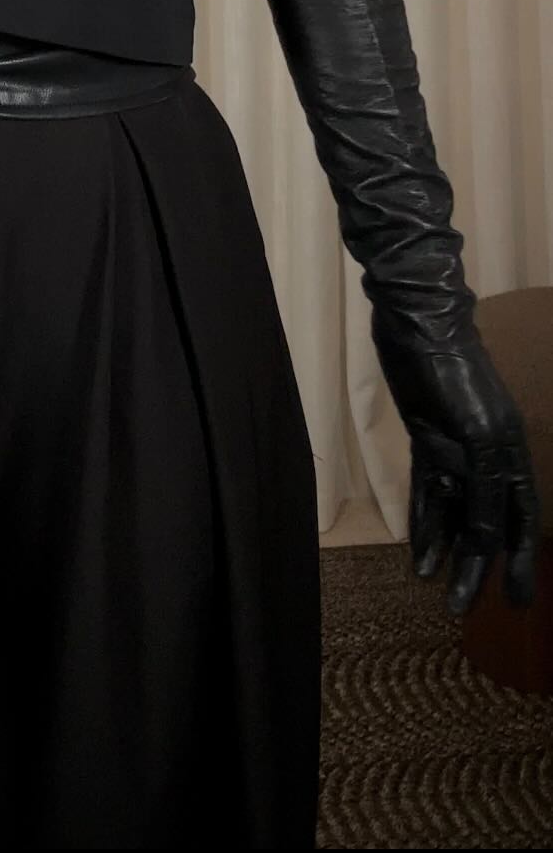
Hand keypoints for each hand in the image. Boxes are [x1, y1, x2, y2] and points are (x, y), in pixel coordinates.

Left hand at [372, 316, 541, 613]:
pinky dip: (423, 522)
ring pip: (454, 512)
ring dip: (446, 548)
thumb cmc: (458, 378)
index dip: (518, 560)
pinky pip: (426, 492)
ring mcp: (454, 451)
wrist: (417, 329)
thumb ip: (485, 490)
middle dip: (476, 566)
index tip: (516, 601)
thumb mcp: (480, 436)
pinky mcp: (424, 442)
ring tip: (434, 586)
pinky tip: (417, 553)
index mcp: (511, 455)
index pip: (520, 520)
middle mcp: (486, 459)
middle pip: (485, 524)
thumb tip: (487, 541)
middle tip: (462, 608)